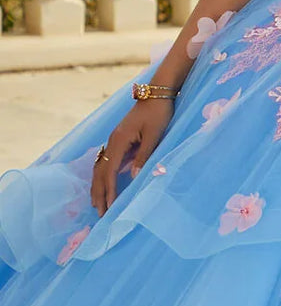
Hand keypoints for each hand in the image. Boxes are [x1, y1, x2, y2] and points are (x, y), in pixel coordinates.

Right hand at [90, 98, 174, 214]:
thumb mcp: (154, 135)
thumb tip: (134, 177)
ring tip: (98, 202)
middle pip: (100, 171)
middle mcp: (112, 141)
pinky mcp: (120, 138)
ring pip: (101, 166)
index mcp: (119, 141)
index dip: (108, 191)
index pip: (109, 172)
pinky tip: (105, 183)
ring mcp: (114, 139)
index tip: (109, 207)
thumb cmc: (158, 113)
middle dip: (99, 193)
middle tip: (100, 213)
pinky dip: (103, 175)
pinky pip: (106, 161)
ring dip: (98, 185)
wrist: (156, 92)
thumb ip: (143, 156)